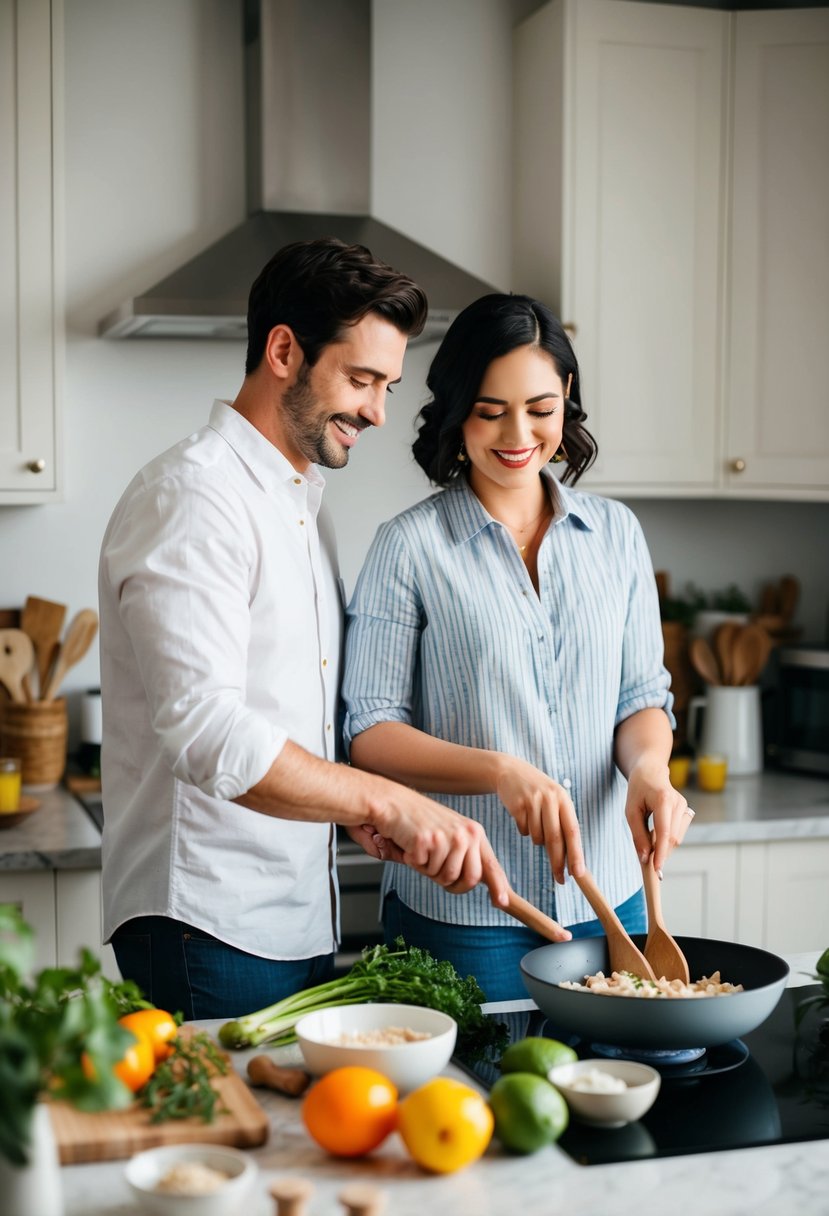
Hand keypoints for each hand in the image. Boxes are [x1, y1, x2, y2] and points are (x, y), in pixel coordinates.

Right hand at [368, 785, 508, 907]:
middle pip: (470, 879)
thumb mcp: (450, 836)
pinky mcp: (428, 840)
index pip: (490, 864)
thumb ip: (465, 857)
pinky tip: (410, 843)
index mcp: (474, 832)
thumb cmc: (419, 822)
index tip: (502, 902)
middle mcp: (466, 833)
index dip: (498, 886)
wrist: (392, 802)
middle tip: (434, 867)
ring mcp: (448, 836)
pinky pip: (423, 868)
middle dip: (451, 882)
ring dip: (428, 870)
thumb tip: (478, 881)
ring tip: (421, 849)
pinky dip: (412, 861)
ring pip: (444, 877)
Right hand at [494, 757, 584, 883]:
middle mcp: (551, 799)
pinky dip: (524, 829)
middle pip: (555, 839)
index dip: (576, 853)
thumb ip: (562, 824)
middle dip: (558, 862)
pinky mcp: (517, 804)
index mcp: (564, 800)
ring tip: (534, 822)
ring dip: (537, 839)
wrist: (510, 771)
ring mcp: (533, 801)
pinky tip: (522, 816)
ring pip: (537, 837)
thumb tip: (570, 858)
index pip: (573, 831)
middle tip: (560, 880)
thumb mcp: (554, 801)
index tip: (578, 873)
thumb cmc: (537, 792)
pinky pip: (523, 830)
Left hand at [625, 760, 692, 873]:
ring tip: (650, 842)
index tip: (656, 869)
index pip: (664, 832)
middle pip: (672, 838)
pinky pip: (679, 833)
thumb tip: (645, 858)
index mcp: (663, 799)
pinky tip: (657, 834)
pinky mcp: (686, 811)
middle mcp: (678, 803)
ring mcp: (685, 807)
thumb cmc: (638, 790)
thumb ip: (638, 835)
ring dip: (664, 846)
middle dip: (661, 852)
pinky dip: (668, 840)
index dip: (661, 853)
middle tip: (647, 862)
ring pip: (677, 838)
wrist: (651, 771)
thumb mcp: (631, 811)